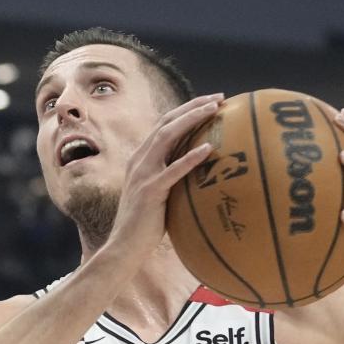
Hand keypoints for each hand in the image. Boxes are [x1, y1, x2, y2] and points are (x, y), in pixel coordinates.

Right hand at [104, 93, 222, 260]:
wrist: (125, 245)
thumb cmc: (145, 223)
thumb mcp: (157, 192)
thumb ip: (169, 176)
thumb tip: (197, 170)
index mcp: (140, 158)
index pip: (164, 124)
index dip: (186, 110)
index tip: (210, 102)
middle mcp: (139, 160)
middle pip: (166, 123)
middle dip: (192, 107)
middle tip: (218, 98)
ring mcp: (143, 174)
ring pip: (166, 137)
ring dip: (191, 120)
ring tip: (214, 111)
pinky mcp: (151, 191)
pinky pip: (173, 170)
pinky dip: (190, 157)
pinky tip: (208, 149)